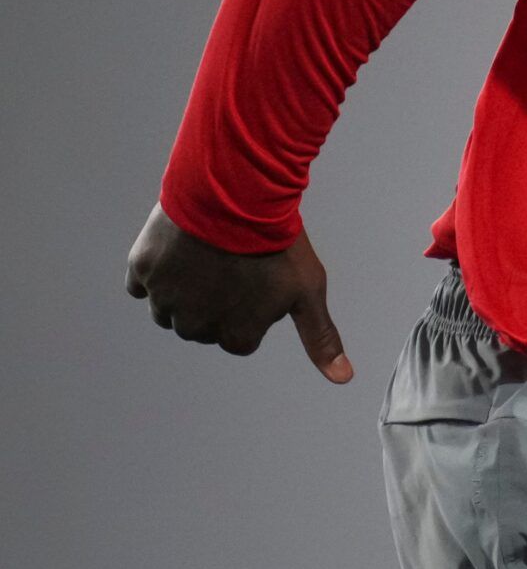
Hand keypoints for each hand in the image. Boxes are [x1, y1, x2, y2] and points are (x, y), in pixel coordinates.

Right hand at [124, 201, 352, 382]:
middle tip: (235, 265)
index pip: (239, 339)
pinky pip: (141, 283)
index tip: (258, 282)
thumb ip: (320, 337)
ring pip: (168, 307)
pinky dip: (157, 270)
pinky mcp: (142, 268)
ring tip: (210, 254)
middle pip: (202, 325)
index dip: (251, 309)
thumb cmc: (279, 242)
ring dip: (185, 289)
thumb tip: (343, 377)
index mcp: (235, 335)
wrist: (240, 191)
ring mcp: (165, 297)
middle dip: (217, 302)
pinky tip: (181, 248)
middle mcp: (194, 325)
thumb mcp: (308, 289)